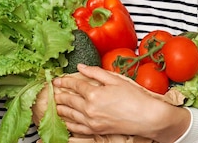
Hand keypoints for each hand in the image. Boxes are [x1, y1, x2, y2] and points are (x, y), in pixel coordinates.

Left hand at [52, 64, 189, 142]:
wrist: (146, 117)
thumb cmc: (134, 97)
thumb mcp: (115, 79)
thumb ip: (96, 72)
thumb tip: (81, 67)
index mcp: (94, 93)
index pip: (74, 85)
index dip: (64, 81)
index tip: (57, 79)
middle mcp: (90, 109)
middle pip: (69, 101)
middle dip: (59, 95)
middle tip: (51, 92)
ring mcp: (92, 122)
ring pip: (69, 116)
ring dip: (60, 110)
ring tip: (54, 106)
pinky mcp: (96, 130)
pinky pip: (77, 129)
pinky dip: (68, 125)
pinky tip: (64, 122)